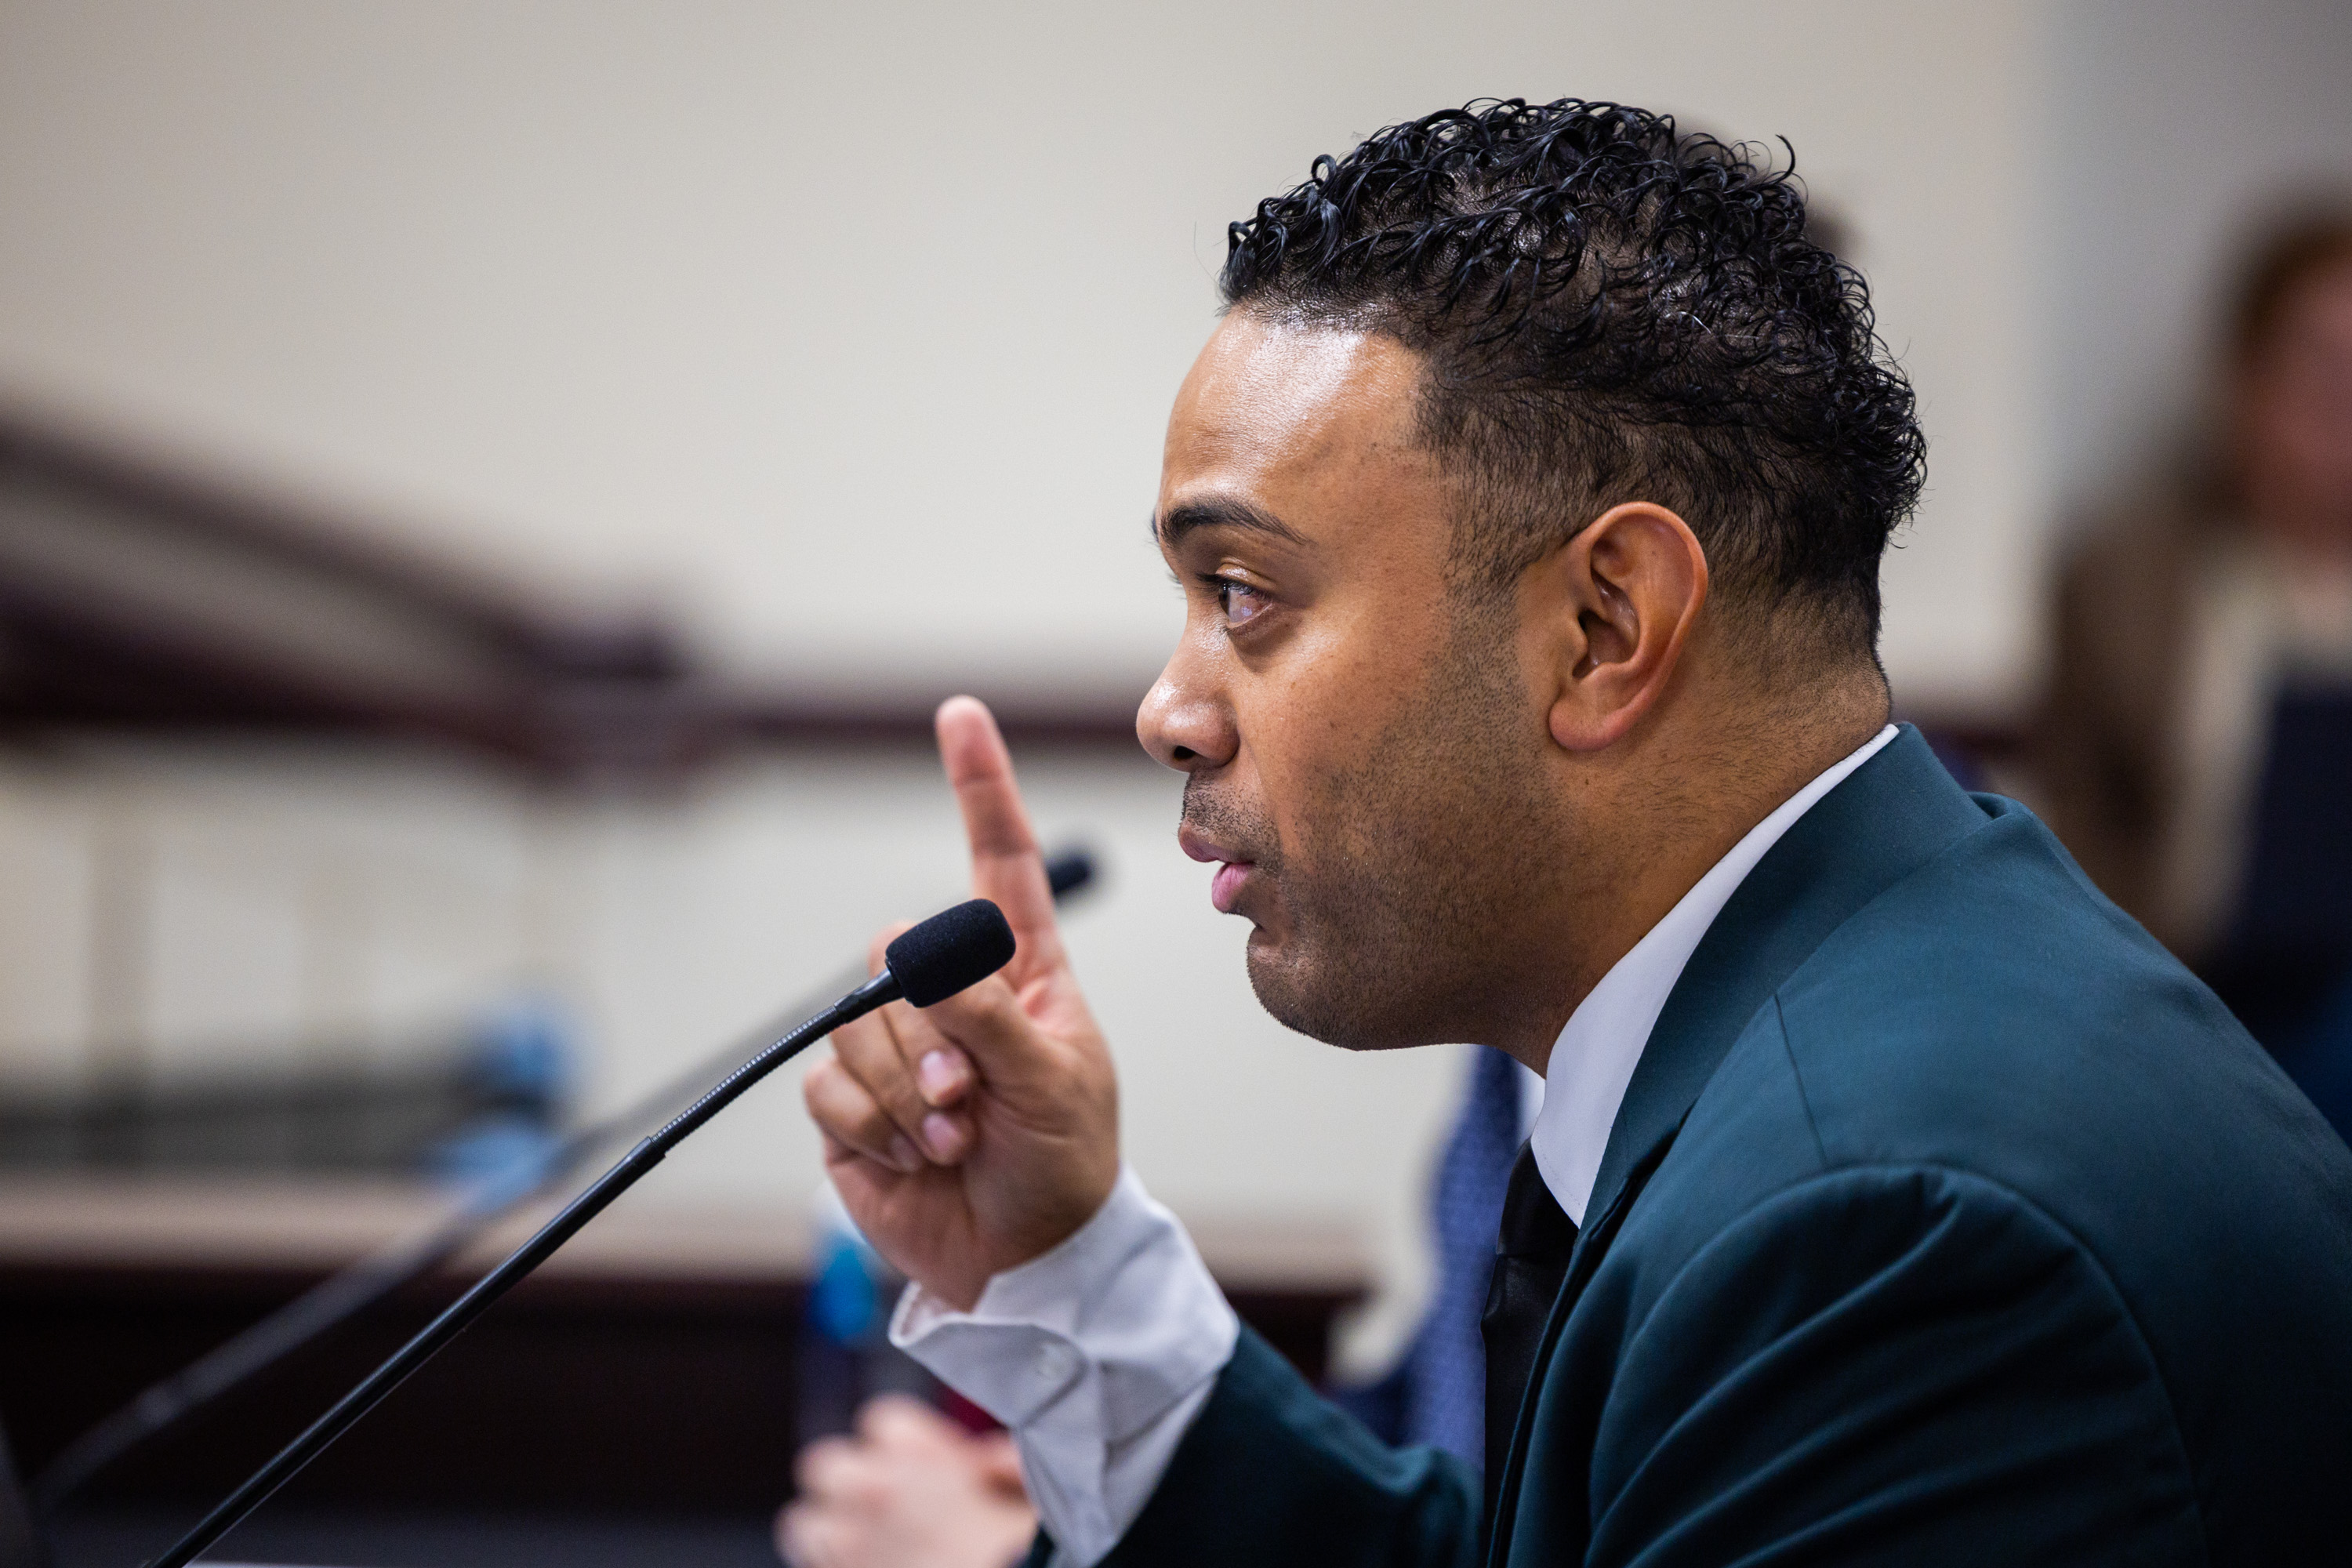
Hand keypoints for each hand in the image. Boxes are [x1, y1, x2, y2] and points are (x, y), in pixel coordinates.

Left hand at [776, 1394, 1036, 1567]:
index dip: (909, 1445)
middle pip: (824, 1464)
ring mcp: (847, 1550)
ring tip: (868, 1548)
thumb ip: (1007, 1464)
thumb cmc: (1025, 1549)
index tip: (934, 1472)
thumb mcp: (1033, 1495)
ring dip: (829, 1530)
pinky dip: (834, 1567)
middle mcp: (869, 1497)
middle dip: (851, 1481)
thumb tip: (987, 1461)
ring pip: (802, 1523)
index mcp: (914, 1460)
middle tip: (887, 1505)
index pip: (880, 1420)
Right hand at [802, 696, 1119, 1307]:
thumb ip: (991, 1018)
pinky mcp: (850, 1105)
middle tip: (968, 1099)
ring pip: (858, 1026)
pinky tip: (910, 1158)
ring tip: (951, 1137)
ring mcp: (896, 1047)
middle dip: (928, 1032)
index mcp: (1020, 973)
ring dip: (903, 1093)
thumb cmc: (1063, 1165)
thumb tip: (918, 962)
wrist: (1024, 1263)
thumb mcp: (1054, 1085)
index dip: (979, 788)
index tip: (960, 714)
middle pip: (897, 954)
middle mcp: (952, 996)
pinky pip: (826, 1087)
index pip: (997, 864)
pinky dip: (869, 1127)